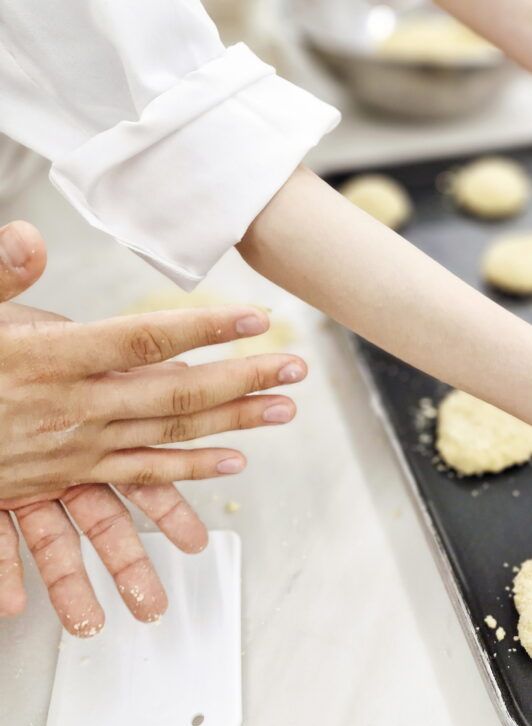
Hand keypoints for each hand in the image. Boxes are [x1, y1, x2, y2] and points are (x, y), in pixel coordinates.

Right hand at [0, 221, 306, 634]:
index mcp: (50, 359)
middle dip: (244, 377)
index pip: (143, 338)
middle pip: (177, 390)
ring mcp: (77, 446)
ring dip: (235, 419)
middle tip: (295, 366)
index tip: (253, 317)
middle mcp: (73, 406)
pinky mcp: (72, 475)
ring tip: (284, 408)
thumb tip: (28, 235)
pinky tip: (234, 459)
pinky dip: (192, 468)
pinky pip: (143, 475)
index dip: (204, 327)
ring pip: (171, 433)